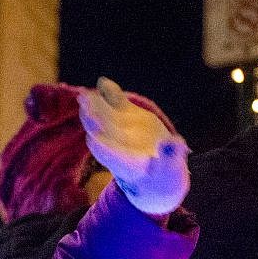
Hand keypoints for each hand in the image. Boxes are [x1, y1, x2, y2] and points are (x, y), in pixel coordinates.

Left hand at [77, 77, 188, 215]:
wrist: (156, 173)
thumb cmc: (163, 176)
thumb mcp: (170, 170)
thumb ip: (171, 156)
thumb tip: (173, 143)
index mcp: (128, 166)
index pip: (113, 157)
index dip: (104, 148)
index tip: (93, 139)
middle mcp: (119, 149)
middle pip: (103, 136)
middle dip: (93, 123)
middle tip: (85, 109)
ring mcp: (119, 133)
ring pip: (104, 120)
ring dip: (94, 108)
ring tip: (84, 97)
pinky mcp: (126, 118)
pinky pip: (116, 105)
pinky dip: (111, 94)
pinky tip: (102, 82)